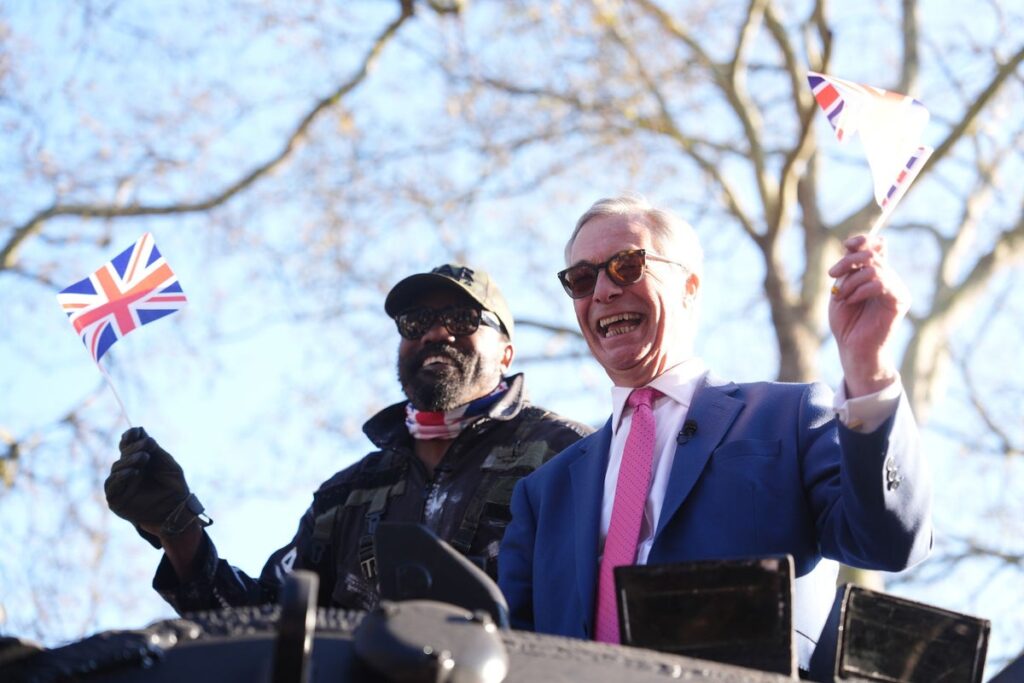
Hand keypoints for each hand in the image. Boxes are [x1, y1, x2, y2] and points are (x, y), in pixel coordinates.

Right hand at [105, 427, 203, 538]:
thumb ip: (153, 449)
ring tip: (144, 457)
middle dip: (134, 448)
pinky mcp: (115, 499)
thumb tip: (140, 430)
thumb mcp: (166, 463)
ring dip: (129, 461)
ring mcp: (120, 485)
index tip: (137, 431)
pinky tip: (134, 472)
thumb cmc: (173, 485)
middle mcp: (127, 471)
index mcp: (137, 461)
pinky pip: (112, 485)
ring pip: (117, 467)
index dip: (129, 437)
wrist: (177, 508)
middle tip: (148, 446)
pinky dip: (122, 476)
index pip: (127, 445)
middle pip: (123, 455)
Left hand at [828, 235, 909, 396]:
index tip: (846, 245)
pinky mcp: (899, 301)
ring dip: (852, 281)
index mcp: (876, 274)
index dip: (863, 240)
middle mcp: (889, 278)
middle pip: (872, 254)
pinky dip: (860, 290)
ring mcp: (896, 289)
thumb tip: (854, 246)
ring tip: (842, 296)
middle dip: (848, 261)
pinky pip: (880, 283)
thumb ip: (849, 269)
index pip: (877, 245)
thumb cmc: (846, 322)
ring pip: (875, 268)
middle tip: (832, 274)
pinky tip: (851, 301)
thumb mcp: (842, 289)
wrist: (852, 349)